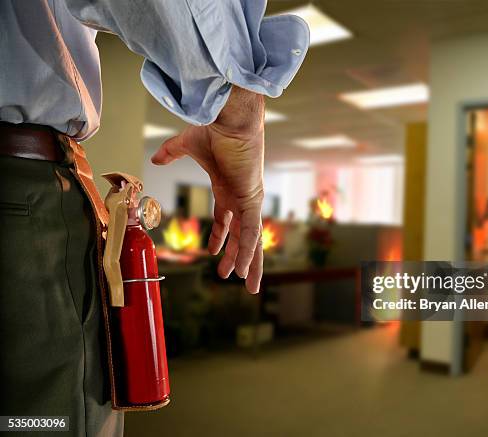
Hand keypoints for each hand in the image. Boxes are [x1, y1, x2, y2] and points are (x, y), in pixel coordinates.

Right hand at [151, 86, 264, 292]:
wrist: (231, 117)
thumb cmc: (214, 127)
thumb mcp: (187, 145)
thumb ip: (171, 153)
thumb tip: (155, 159)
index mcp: (228, 188)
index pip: (226, 220)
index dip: (221, 238)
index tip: (216, 253)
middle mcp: (240, 197)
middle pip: (241, 235)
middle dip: (238, 258)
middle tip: (235, 278)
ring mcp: (248, 201)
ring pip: (251, 239)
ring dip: (249, 263)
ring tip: (248, 285)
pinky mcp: (252, 200)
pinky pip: (250, 232)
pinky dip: (248, 251)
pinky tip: (246, 268)